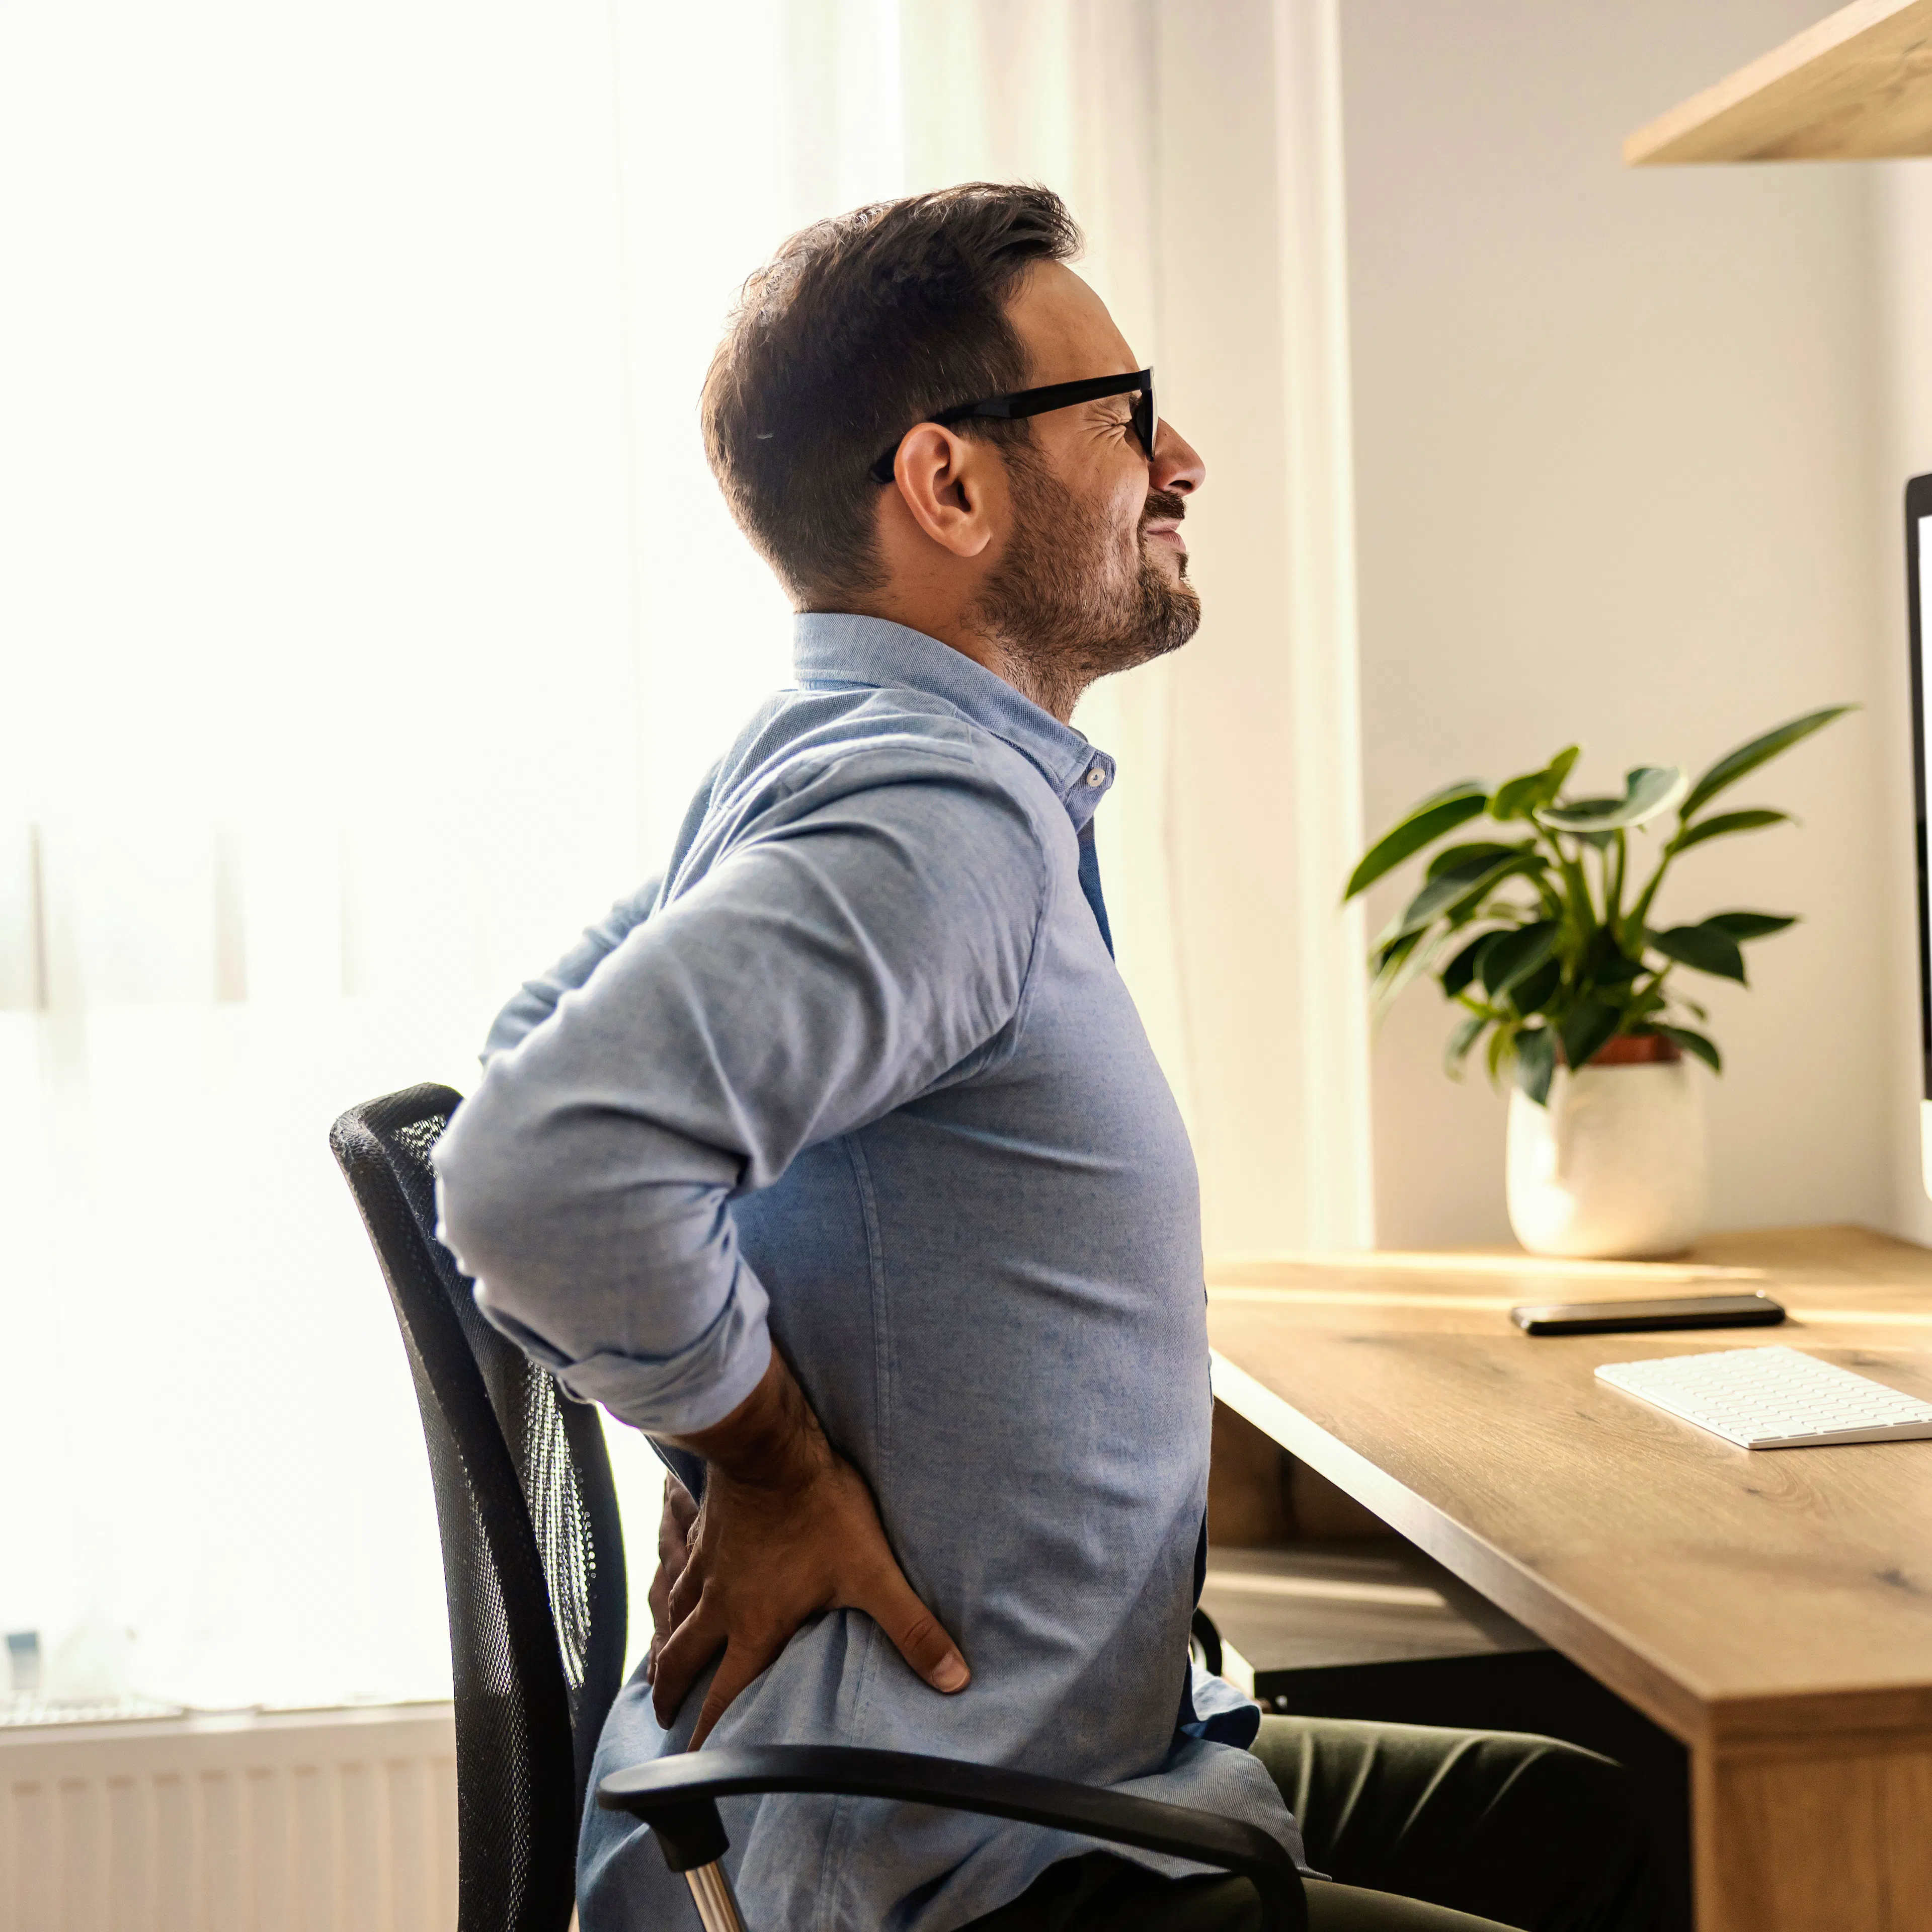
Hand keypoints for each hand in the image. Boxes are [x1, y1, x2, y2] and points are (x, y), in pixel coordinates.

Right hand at [650, 1350, 969, 1745]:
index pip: (726, 1695)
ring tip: (659, 1662)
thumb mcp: (872, 1571)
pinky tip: (672, 1584)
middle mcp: (719, 1603)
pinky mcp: (702, 1530)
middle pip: (682, 1660)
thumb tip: (953, 1678)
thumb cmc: (819, 1508)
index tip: (695, 1767)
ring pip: (671, 1615)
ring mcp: (705, 1564)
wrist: (771, 1444)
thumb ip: (911, 1628)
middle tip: (663, 1715)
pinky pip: (674, 1567)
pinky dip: (669, 1586)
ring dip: (664, 1644)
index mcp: (756, 1625)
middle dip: (671, 1692)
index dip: (711, 1736)